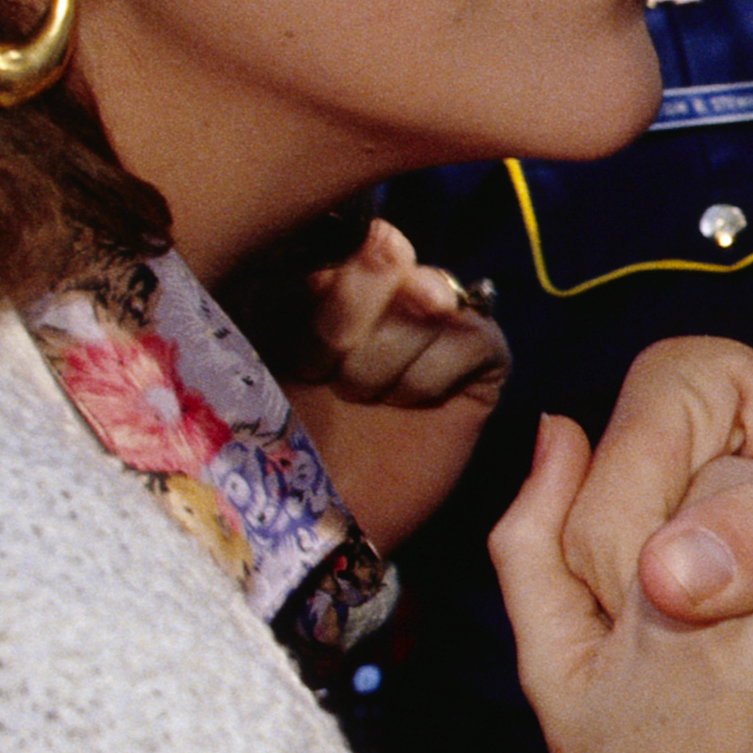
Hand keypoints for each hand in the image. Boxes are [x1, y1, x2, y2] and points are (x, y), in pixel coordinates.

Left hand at [282, 218, 508, 550]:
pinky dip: (431, 379)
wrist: (321, 518)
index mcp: (323, 269)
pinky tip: (412, 409)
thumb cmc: (281, 436)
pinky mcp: (482, 355)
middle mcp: (384, 283)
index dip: (318, 296)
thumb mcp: (270, 351)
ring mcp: (438, 317)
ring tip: (366, 402)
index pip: (337, 234)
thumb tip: (387, 233)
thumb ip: (311, 284)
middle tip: (331, 382)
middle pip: (385, 254)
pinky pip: (472, 337)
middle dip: (348, 330)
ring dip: (386, 365)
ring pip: (428, 299)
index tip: (297, 356)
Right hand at [561, 336, 752, 712]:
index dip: (662, 592)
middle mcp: (667, 435)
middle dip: (681, 627)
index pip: (605, 521)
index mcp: (690, 384)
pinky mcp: (684, 569)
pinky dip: (706, 679)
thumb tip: (664, 575)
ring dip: (696, 663)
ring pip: (623, 619)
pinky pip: (651, 646)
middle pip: (599, 572)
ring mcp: (671, 506)